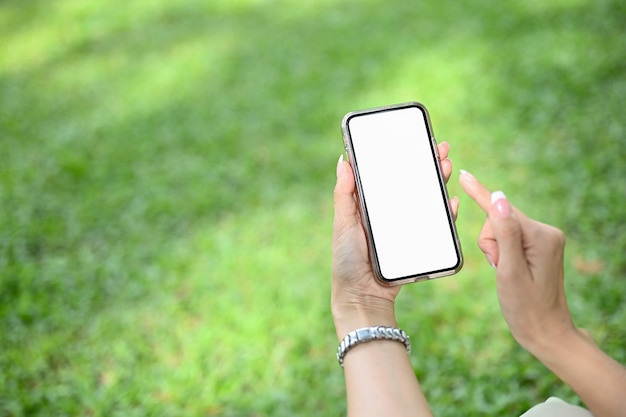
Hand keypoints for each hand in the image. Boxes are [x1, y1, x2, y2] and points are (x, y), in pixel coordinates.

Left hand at [331, 142, 457, 338]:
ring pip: (426, 201)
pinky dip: (445, 213)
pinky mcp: (418, 245)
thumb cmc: (346, 261)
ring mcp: (405, 230)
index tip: (417, 140)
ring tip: (447, 166)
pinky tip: (451, 201)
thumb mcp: (343, 224)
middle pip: (412, 184)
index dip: (404, 157)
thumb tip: (344, 160)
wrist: (362, 298)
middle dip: (428, 165)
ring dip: (438, 182)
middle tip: (442, 148)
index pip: (390, 176)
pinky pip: (435, 226)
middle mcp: (391, 215)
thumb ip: (344, 194)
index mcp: (372, 207)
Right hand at [459, 170, 576, 351]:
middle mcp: (546, 232)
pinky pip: (508, 237)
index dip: (480, 195)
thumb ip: (504, 233)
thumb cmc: (525, 307)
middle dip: (490, 243)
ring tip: (504, 273)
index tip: (465, 176)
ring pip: (500, 229)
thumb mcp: (509, 270)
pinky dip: (500, 252)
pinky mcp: (537, 246)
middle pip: (499, 220)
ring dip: (494, 250)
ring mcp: (543, 239)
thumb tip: (499, 198)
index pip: (502, 211)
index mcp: (541, 236)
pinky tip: (508, 269)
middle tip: (498, 269)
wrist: (544, 331)